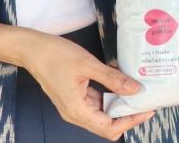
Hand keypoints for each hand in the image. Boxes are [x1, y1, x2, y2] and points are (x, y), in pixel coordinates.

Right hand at [19, 31, 154, 140]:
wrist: (32, 49)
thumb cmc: (56, 55)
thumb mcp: (88, 64)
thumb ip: (113, 79)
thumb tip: (135, 89)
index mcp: (77, 110)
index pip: (109, 128)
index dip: (130, 122)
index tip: (146, 110)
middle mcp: (75, 113)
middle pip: (106, 124)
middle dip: (127, 115)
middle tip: (145, 101)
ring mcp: (74, 106)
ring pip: (102, 114)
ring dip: (118, 105)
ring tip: (136, 92)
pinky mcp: (74, 97)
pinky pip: (95, 103)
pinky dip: (108, 96)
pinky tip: (119, 83)